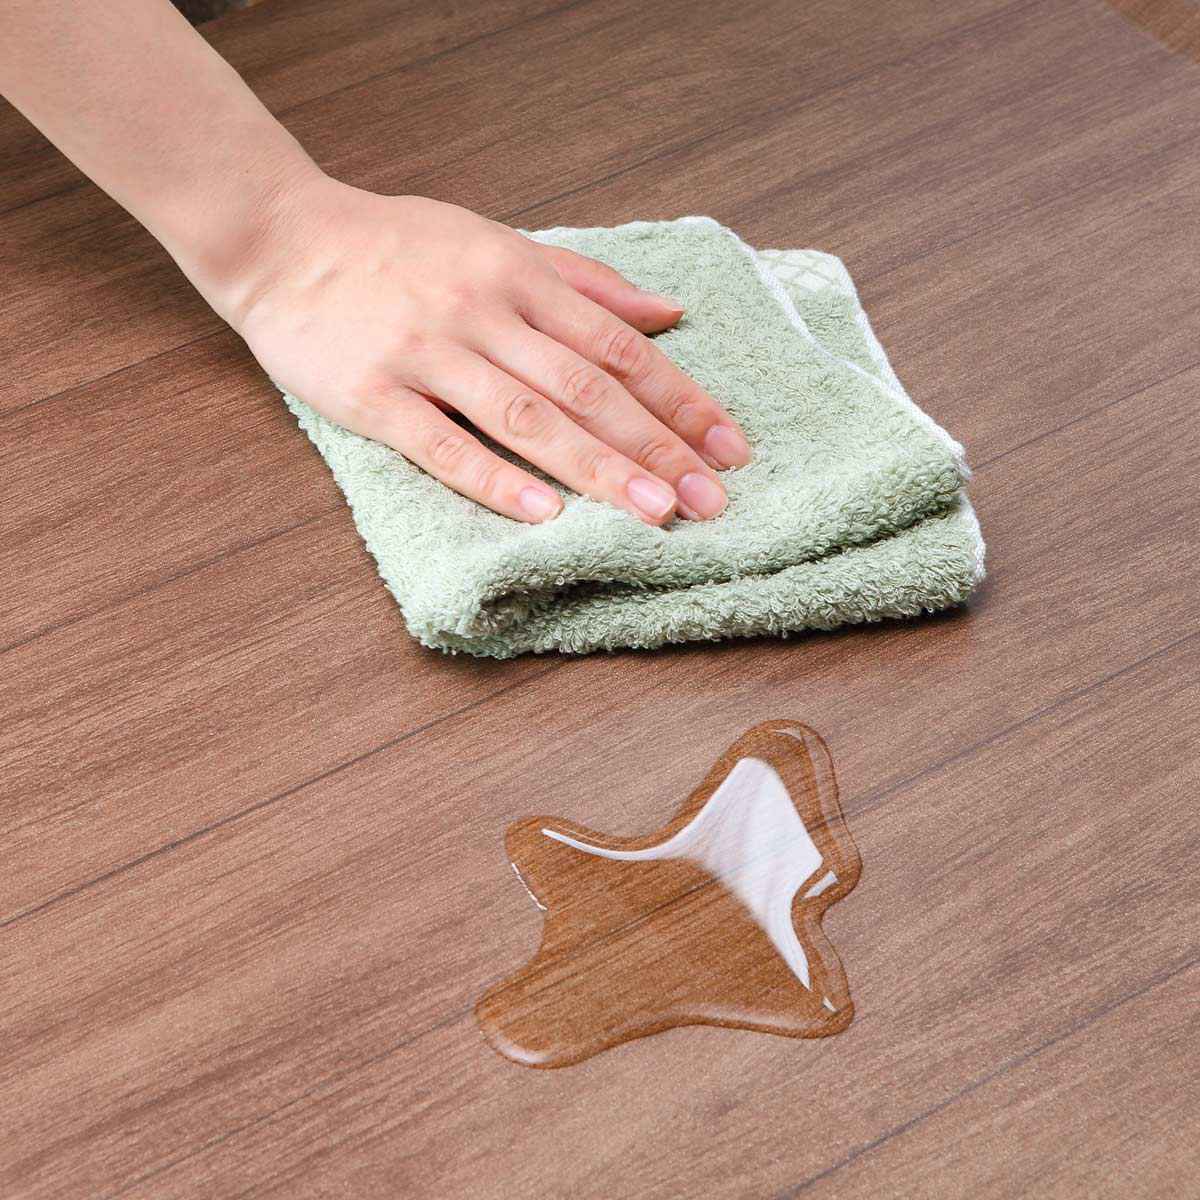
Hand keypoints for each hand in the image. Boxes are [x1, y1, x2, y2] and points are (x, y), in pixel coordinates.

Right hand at [216, 179, 750, 524]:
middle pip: (586, 386)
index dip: (680, 398)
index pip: (619, 345)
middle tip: (710, 500)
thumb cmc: (398, 247)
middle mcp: (483, 310)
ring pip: (525, 416)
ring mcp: (426, 352)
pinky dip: (494, 478)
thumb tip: (667, 312)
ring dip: (596, 467)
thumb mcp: (496, 241)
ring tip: (653, 514)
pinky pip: (441, 442)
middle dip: (656, 445)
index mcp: (520, 274)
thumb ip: (584, 280)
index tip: (730, 446)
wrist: (280, 238)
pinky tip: (545, 513)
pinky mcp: (372, 394)